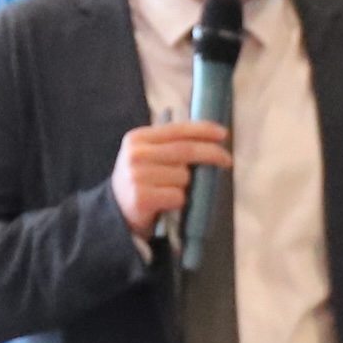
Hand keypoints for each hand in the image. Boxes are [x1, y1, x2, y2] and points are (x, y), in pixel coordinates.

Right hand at [108, 118, 229, 237]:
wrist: (115, 213)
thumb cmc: (140, 182)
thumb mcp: (147, 156)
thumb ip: (170, 145)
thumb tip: (210, 139)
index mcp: (138, 138)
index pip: (177, 130)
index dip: (203, 130)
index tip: (223, 134)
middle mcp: (136, 154)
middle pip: (185, 151)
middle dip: (211, 154)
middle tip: (227, 160)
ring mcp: (138, 176)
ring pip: (183, 177)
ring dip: (186, 187)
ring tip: (169, 191)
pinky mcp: (142, 198)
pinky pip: (178, 196)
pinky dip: (179, 202)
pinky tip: (165, 204)